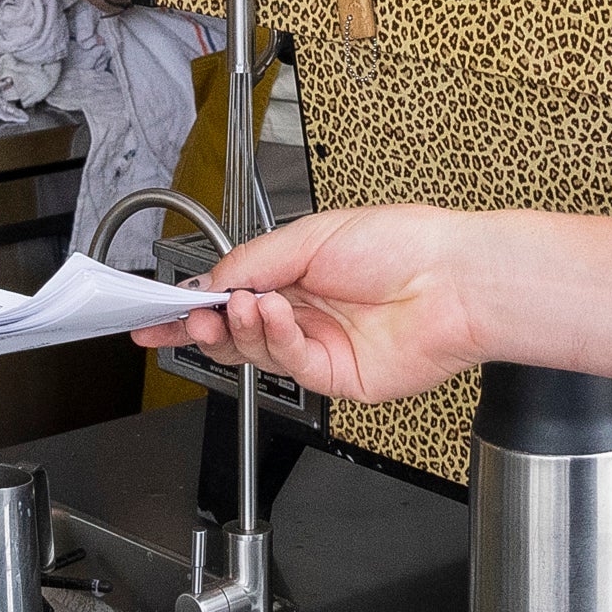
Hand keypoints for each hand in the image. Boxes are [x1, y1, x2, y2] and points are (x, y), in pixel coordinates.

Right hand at [134, 205, 493, 405]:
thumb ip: (254, 261)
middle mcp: (305, 311)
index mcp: (297, 272)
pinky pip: (289, 362)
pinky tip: (274, 314)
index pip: (231, 291)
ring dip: (238, 326)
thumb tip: (211, 279)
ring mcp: (320, 345)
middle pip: (234, 330)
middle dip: (201, 326)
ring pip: (255, 350)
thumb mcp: (312, 236)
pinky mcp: (336, 375)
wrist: (454, 279)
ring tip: (238, 305)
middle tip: (181, 319)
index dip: (193, 303)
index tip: (157, 311)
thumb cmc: (405, 243)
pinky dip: (274, 338)